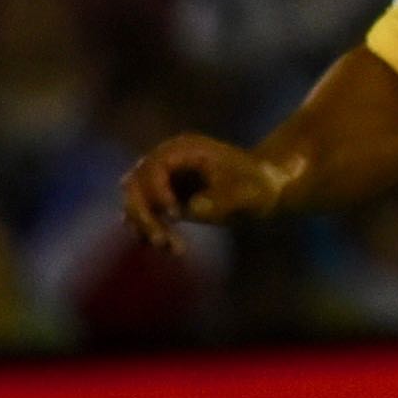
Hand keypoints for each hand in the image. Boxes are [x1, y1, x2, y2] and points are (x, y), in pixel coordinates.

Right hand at [121, 134, 284, 250]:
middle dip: (143, 215)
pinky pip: (144, 216)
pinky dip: (152, 232)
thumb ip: (225, 199)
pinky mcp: (162, 198)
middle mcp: (168, 160)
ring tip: (173, 248)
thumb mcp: (250, 193)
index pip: (154, 166)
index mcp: (186, 149)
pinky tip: (172, 248)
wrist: (263, 190)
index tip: (175, 214)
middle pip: (134, 184)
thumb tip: (192, 208)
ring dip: (146, 228)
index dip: (157, 190)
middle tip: (161, 241)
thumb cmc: (259, 186)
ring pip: (134, 203)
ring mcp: (162, 179)